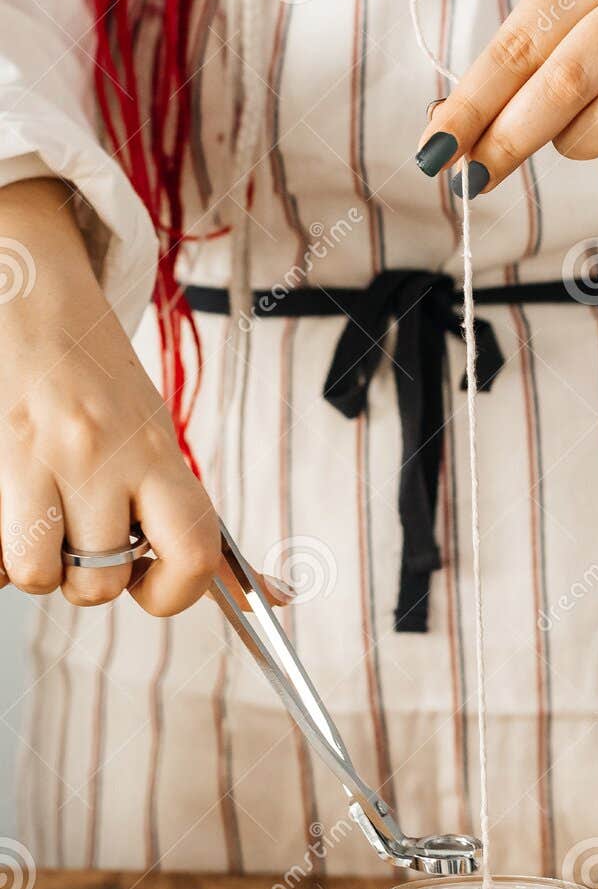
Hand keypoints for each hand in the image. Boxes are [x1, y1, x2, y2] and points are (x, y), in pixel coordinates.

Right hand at [0, 178, 220, 613]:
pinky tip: (9, 504)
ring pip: (38, 577)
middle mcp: (102, 453)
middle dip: (89, 577)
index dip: (175, 593)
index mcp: (157, 449)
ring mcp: (38, 456)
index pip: (196, 554)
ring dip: (36, 564)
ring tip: (40, 518)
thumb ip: (186, 511)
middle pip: (102, 583)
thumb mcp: (154, 433)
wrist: (30, 295)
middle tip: (82, 534)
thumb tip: (280, 593)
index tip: (151, 580)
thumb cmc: (94, 377)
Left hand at [415, 0, 597, 187]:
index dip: (471, 105)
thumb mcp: (572, 18)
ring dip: (575, 146)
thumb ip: (515, 71)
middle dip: (509, 142)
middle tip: (475, 178)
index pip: (518, 46)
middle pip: (564, 85)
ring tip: (577, 132)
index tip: (433, 152)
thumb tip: (446, 138)